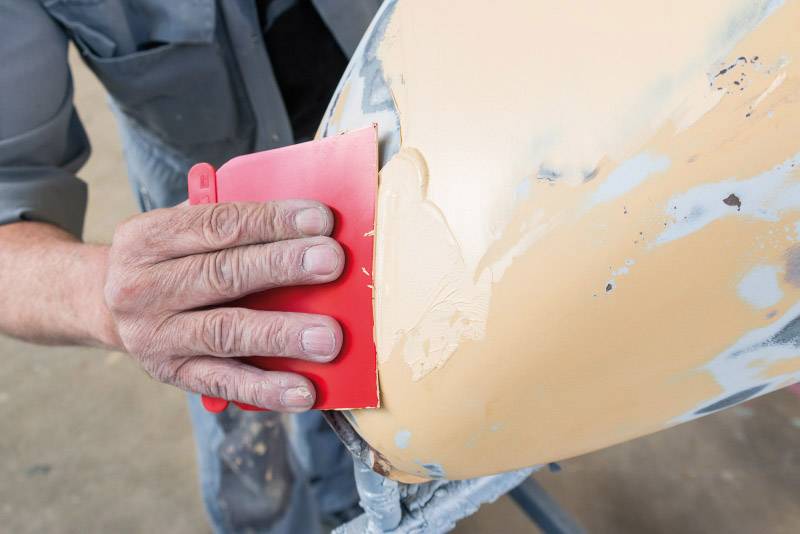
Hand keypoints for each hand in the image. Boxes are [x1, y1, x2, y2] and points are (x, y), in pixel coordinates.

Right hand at [104, 200, 343, 411]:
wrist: (107, 308)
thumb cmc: (171, 260)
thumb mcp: (181, 231)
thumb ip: (231, 224)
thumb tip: (307, 225)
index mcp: (146, 238)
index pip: (218, 224)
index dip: (272, 221)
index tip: (322, 220)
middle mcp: (142, 287)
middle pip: (223, 274)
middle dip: (283, 266)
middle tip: (332, 262)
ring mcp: (155, 335)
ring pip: (226, 332)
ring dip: (281, 334)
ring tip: (329, 337)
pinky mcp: (171, 374)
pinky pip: (224, 384)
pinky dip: (266, 389)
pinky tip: (304, 391)